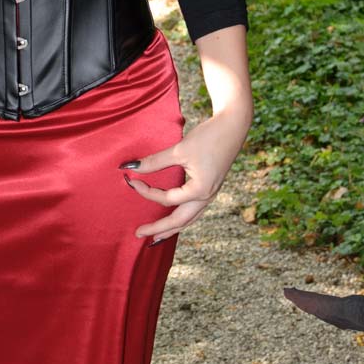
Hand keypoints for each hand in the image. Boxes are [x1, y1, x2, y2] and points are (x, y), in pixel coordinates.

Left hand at [119, 106, 251, 242]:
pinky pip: (195, 211)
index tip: (130, 181)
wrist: (233, 125)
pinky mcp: (211, 188)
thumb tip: (131, 167)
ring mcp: (211, 194)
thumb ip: (155, 161)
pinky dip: (182, 218)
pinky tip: (175, 219)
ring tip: (156, 238)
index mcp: (199, 190)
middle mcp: (207, 197)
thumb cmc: (208, 137)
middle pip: (180, 221)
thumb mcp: (179, 149)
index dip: (146, 192)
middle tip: (139, 234)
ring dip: (172, 229)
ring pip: (189, 219)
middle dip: (159, 229)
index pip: (167, 199)